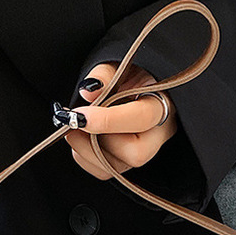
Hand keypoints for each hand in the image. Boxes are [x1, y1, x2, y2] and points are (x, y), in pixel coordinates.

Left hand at [59, 62, 176, 180]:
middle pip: (135, 153)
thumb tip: (88, 91)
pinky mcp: (123, 164)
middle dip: (99, 141)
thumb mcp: (121, 64)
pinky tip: (80, 136)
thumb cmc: (132, 74)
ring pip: (114, 167)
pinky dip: (83, 155)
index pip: (142, 119)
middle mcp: (157, 134)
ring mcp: (141, 153)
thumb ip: (105, 74)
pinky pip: (102, 170)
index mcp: (162, 104)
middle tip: (74, 121)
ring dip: (85, 148)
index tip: (79, 114)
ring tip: (73, 125)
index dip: (109, 120)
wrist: (136, 85)